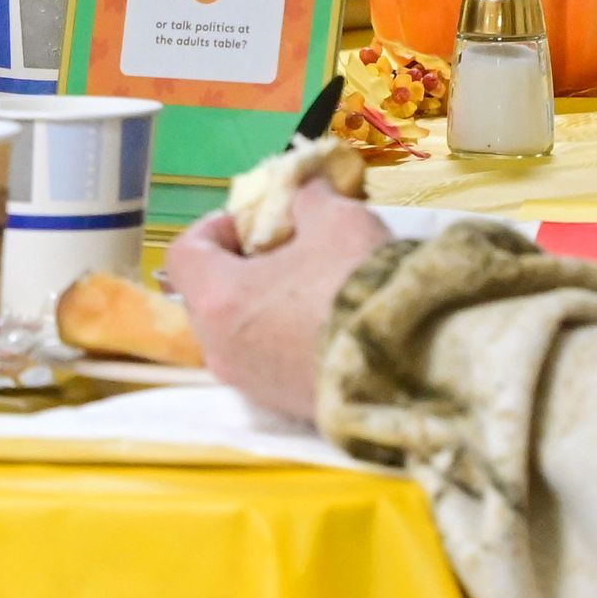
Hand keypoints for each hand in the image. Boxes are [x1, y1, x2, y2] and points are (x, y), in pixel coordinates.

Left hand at [163, 180, 392, 423]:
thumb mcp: (336, 220)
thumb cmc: (357, 286)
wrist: (412, 367)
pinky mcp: (283, 407)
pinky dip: (282, 339)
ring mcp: (250, 384)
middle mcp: (221, 348)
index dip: (214, 228)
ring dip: (263, 305)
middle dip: (240, 269)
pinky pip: (267, 362)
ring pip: (238, 332)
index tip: (253, 222)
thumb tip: (305, 190)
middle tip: (285, 251)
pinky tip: (327, 325)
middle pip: (208, 296)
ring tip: (311, 286)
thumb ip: (308, 200)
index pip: (184, 255)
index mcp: (218, 300)